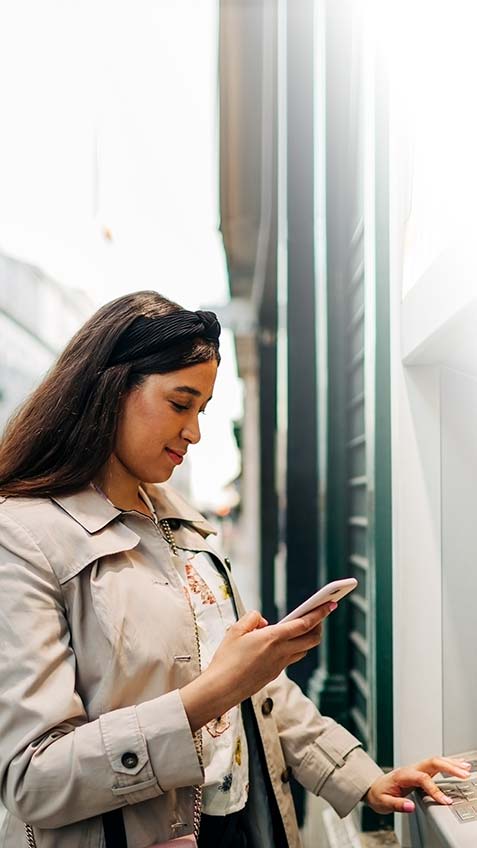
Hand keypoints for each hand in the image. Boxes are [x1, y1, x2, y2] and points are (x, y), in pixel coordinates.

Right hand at [181, 602, 336, 731]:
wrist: (221, 689)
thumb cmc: (226, 659)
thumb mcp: (235, 631)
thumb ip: (251, 618)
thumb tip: (263, 620)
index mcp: (273, 638)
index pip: (304, 624)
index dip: (319, 613)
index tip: (330, 605)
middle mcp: (281, 652)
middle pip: (312, 639)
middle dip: (318, 626)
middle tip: (317, 616)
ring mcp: (279, 665)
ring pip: (303, 650)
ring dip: (306, 638)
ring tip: (301, 628)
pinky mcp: (274, 674)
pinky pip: (290, 659)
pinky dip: (292, 648)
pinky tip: (281, 644)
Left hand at [365, 758, 471, 813]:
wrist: (372, 788)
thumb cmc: (378, 795)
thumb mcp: (383, 803)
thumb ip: (397, 804)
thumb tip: (410, 807)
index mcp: (403, 775)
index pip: (423, 779)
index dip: (435, 789)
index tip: (445, 801)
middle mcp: (410, 769)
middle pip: (432, 762)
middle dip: (449, 767)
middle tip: (464, 775)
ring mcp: (415, 768)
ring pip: (435, 761)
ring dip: (451, 763)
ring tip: (466, 768)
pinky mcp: (419, 771)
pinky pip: (435, 765)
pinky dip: (448, 765)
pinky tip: (457, 766)